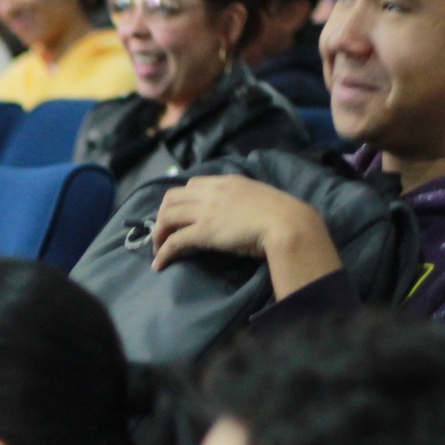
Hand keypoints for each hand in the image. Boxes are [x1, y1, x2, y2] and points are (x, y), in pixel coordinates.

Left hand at [151, 176, 343, 296]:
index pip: (192, 184)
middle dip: (162, 215)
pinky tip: (159, 264)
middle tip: (163, 233)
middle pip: (171, 198)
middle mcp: (212, 192)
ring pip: (167, 216)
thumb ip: (243, 200)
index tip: (178, 214)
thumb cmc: (282, 215)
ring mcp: (206, 211)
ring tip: (157, 250)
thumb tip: (239, 213)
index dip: (180, 200)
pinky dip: (163, 252)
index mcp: (227, 181)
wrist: (288, 224)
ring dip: (158, 233)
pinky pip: (174, 241)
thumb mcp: (259, 197)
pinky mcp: (203, 231)